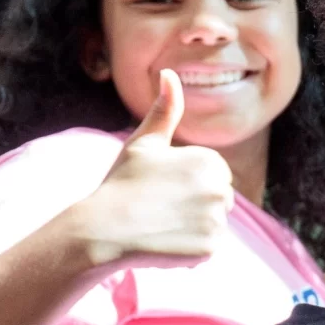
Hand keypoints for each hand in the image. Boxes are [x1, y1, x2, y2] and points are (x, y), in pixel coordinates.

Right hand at [65, 72, 231, 268]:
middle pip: (218, 201)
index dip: (186, 184)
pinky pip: (205, 250)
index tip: (161, 188)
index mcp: (210, 162)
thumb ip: (164, 110)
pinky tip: (164, 243)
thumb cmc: (122, 183)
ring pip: (212, 225)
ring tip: (160, 225)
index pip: (213, 176)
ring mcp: (216, 221)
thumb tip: (169, 73)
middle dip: (193, 206)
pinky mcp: (209, 248)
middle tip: (159, 208)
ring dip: (191, 229)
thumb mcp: (144, 143)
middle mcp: (220, 189)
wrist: (104, 229)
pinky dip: (188, 251)